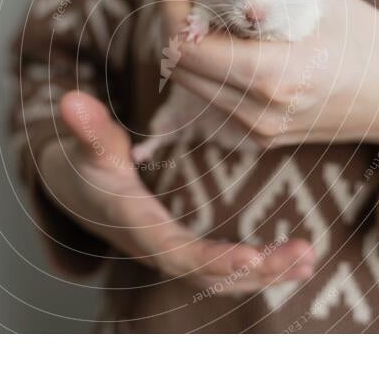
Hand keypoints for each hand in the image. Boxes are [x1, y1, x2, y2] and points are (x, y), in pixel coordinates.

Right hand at [37, 90, 314, 291]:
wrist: (77, 191)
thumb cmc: (87, 164)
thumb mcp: (90, 145)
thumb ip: (89, 128)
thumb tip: (69, 101)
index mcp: (137, 226)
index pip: (177, 253)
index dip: (212, 259)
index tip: (252, 257)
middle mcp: (157, 248)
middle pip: (209, 272)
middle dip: (256, 269)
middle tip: (303, 256)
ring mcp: (172, 253)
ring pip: (221, 276)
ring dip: (267, 272)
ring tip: (309, 260)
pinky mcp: (186, 251)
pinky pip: (224, 268)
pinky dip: (260, 268)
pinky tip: (297, 263)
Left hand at [162, 0, 378, 158]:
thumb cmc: (371, 41)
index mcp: (276, 74)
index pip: (187, 46)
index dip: (173, 5)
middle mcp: (259, 110)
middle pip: (178, 66)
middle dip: (175, 21)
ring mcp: (258, 129)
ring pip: (189, 85)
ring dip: (188, 44)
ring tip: (211, 13)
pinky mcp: (260, 137)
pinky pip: (211, 98)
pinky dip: (207, 66)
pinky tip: (230, 43)